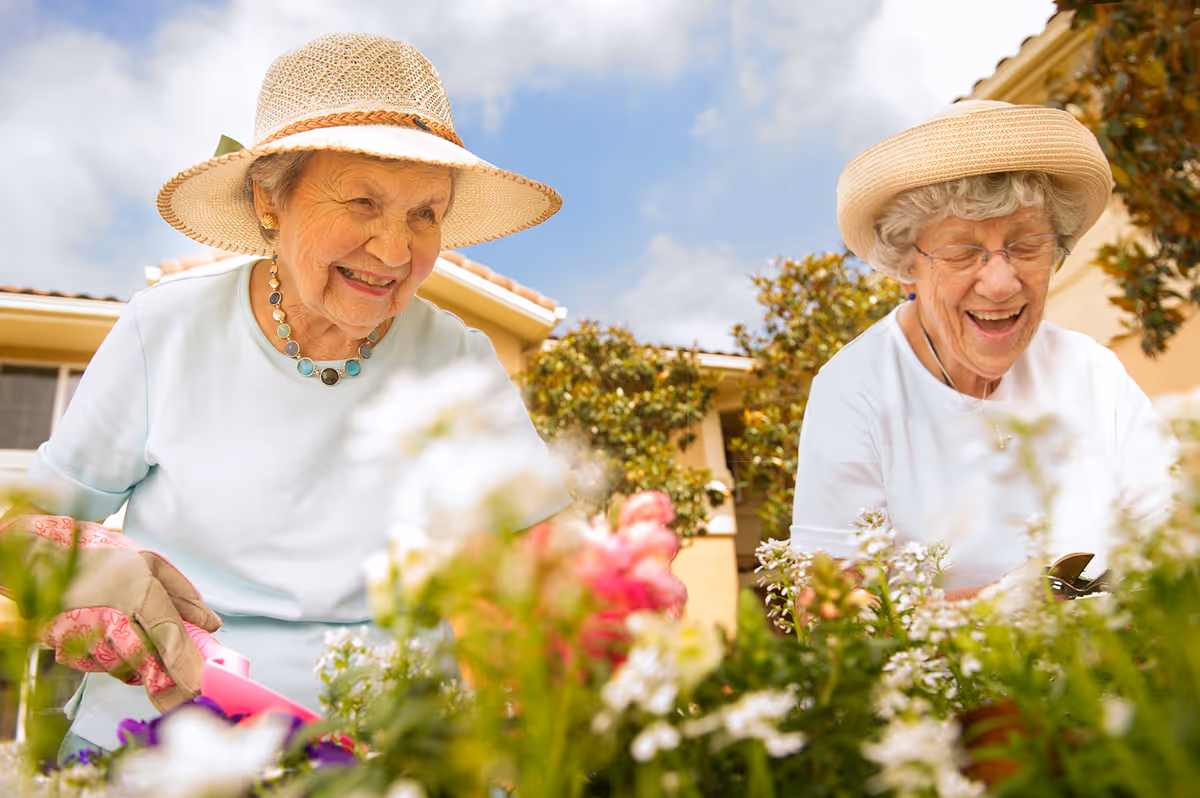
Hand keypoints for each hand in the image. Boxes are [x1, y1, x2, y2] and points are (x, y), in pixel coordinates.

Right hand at [0, 514, 221, 710]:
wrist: (46, 562)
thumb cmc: (104, 562)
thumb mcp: (152, 566)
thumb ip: (184, 596)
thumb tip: (211, 624)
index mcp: (139, 590)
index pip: (167, 634)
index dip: (185, 664)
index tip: (199, 685)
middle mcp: (110, 616)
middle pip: (147, 662)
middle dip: (165, 675)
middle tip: (181, 682)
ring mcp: (85, 636)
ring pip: (124, 669)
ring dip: (138, 665)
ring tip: (131, 638)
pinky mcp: (65, 650)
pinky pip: (100, 669)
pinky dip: (111, 662)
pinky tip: (109, 641)